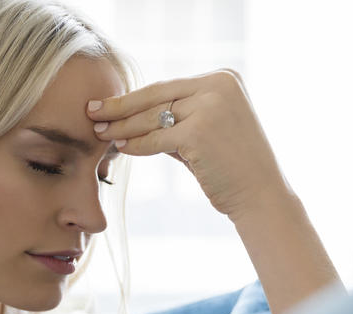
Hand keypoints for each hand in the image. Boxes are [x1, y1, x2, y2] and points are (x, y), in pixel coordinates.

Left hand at [88, 69, 290, 220]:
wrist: (260, 195)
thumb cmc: (231, 166)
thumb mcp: (207, 129)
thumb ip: (178, 116)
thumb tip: (134, 114)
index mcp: (223, 78)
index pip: (166, 87)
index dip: (133, 96)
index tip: (108, 102)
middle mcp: (218, 86)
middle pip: (155, 96)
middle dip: (119, 106)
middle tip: (92, 112)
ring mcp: (210, 107)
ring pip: (152, 117)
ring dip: (123, 127)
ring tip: (101, 132)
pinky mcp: (199, 132)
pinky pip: (155, 138)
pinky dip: (136, 145)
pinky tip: (121, 148)